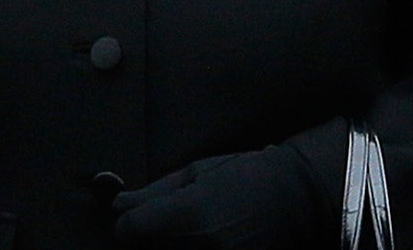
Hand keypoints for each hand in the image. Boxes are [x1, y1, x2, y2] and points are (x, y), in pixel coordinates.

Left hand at [112, 148, 315, 247]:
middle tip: (166, 225)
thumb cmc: (247, 174)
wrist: (296, 197)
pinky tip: (197, 242)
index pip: (128, 231)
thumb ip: (155, 192)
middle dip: (146, 240)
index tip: (137, 216)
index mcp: (192, 213)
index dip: (128, 222)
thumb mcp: (200, 171)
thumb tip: (116, 203)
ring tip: (186, 233)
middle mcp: (200, 246)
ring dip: (167, 247)